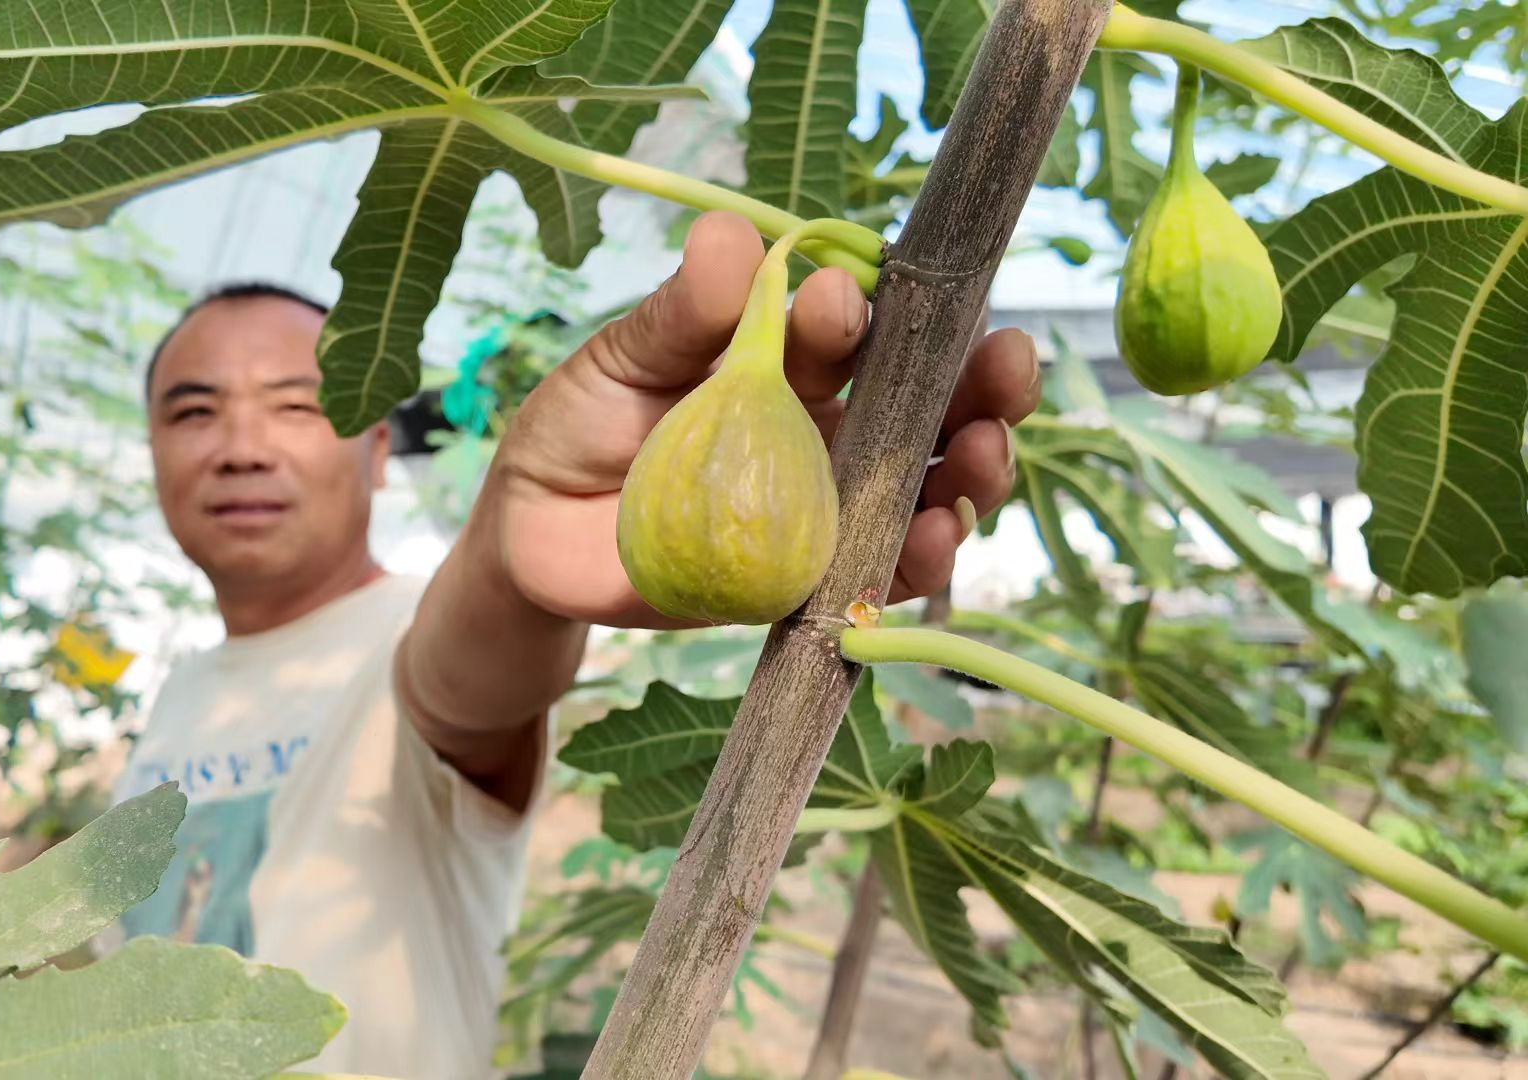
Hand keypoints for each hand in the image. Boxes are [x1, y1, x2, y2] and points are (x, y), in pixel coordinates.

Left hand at [484, 211, 1040, 628]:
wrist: (535, 533)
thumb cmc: (584, 423)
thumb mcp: (623, 358)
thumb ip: (683, 315)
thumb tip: (729, 234)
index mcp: (795, 357)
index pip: (870, 325)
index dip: (883, 310)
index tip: (844, 304)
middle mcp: (830, 426)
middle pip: (934, 402)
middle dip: (982, 383)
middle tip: (1006, 367)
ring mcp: (829, 502)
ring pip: (929, 483)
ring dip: (972, 468)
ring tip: (980, 452)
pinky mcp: (812, 576)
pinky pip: (883, 569)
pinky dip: (919, 556)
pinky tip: (931, 538)